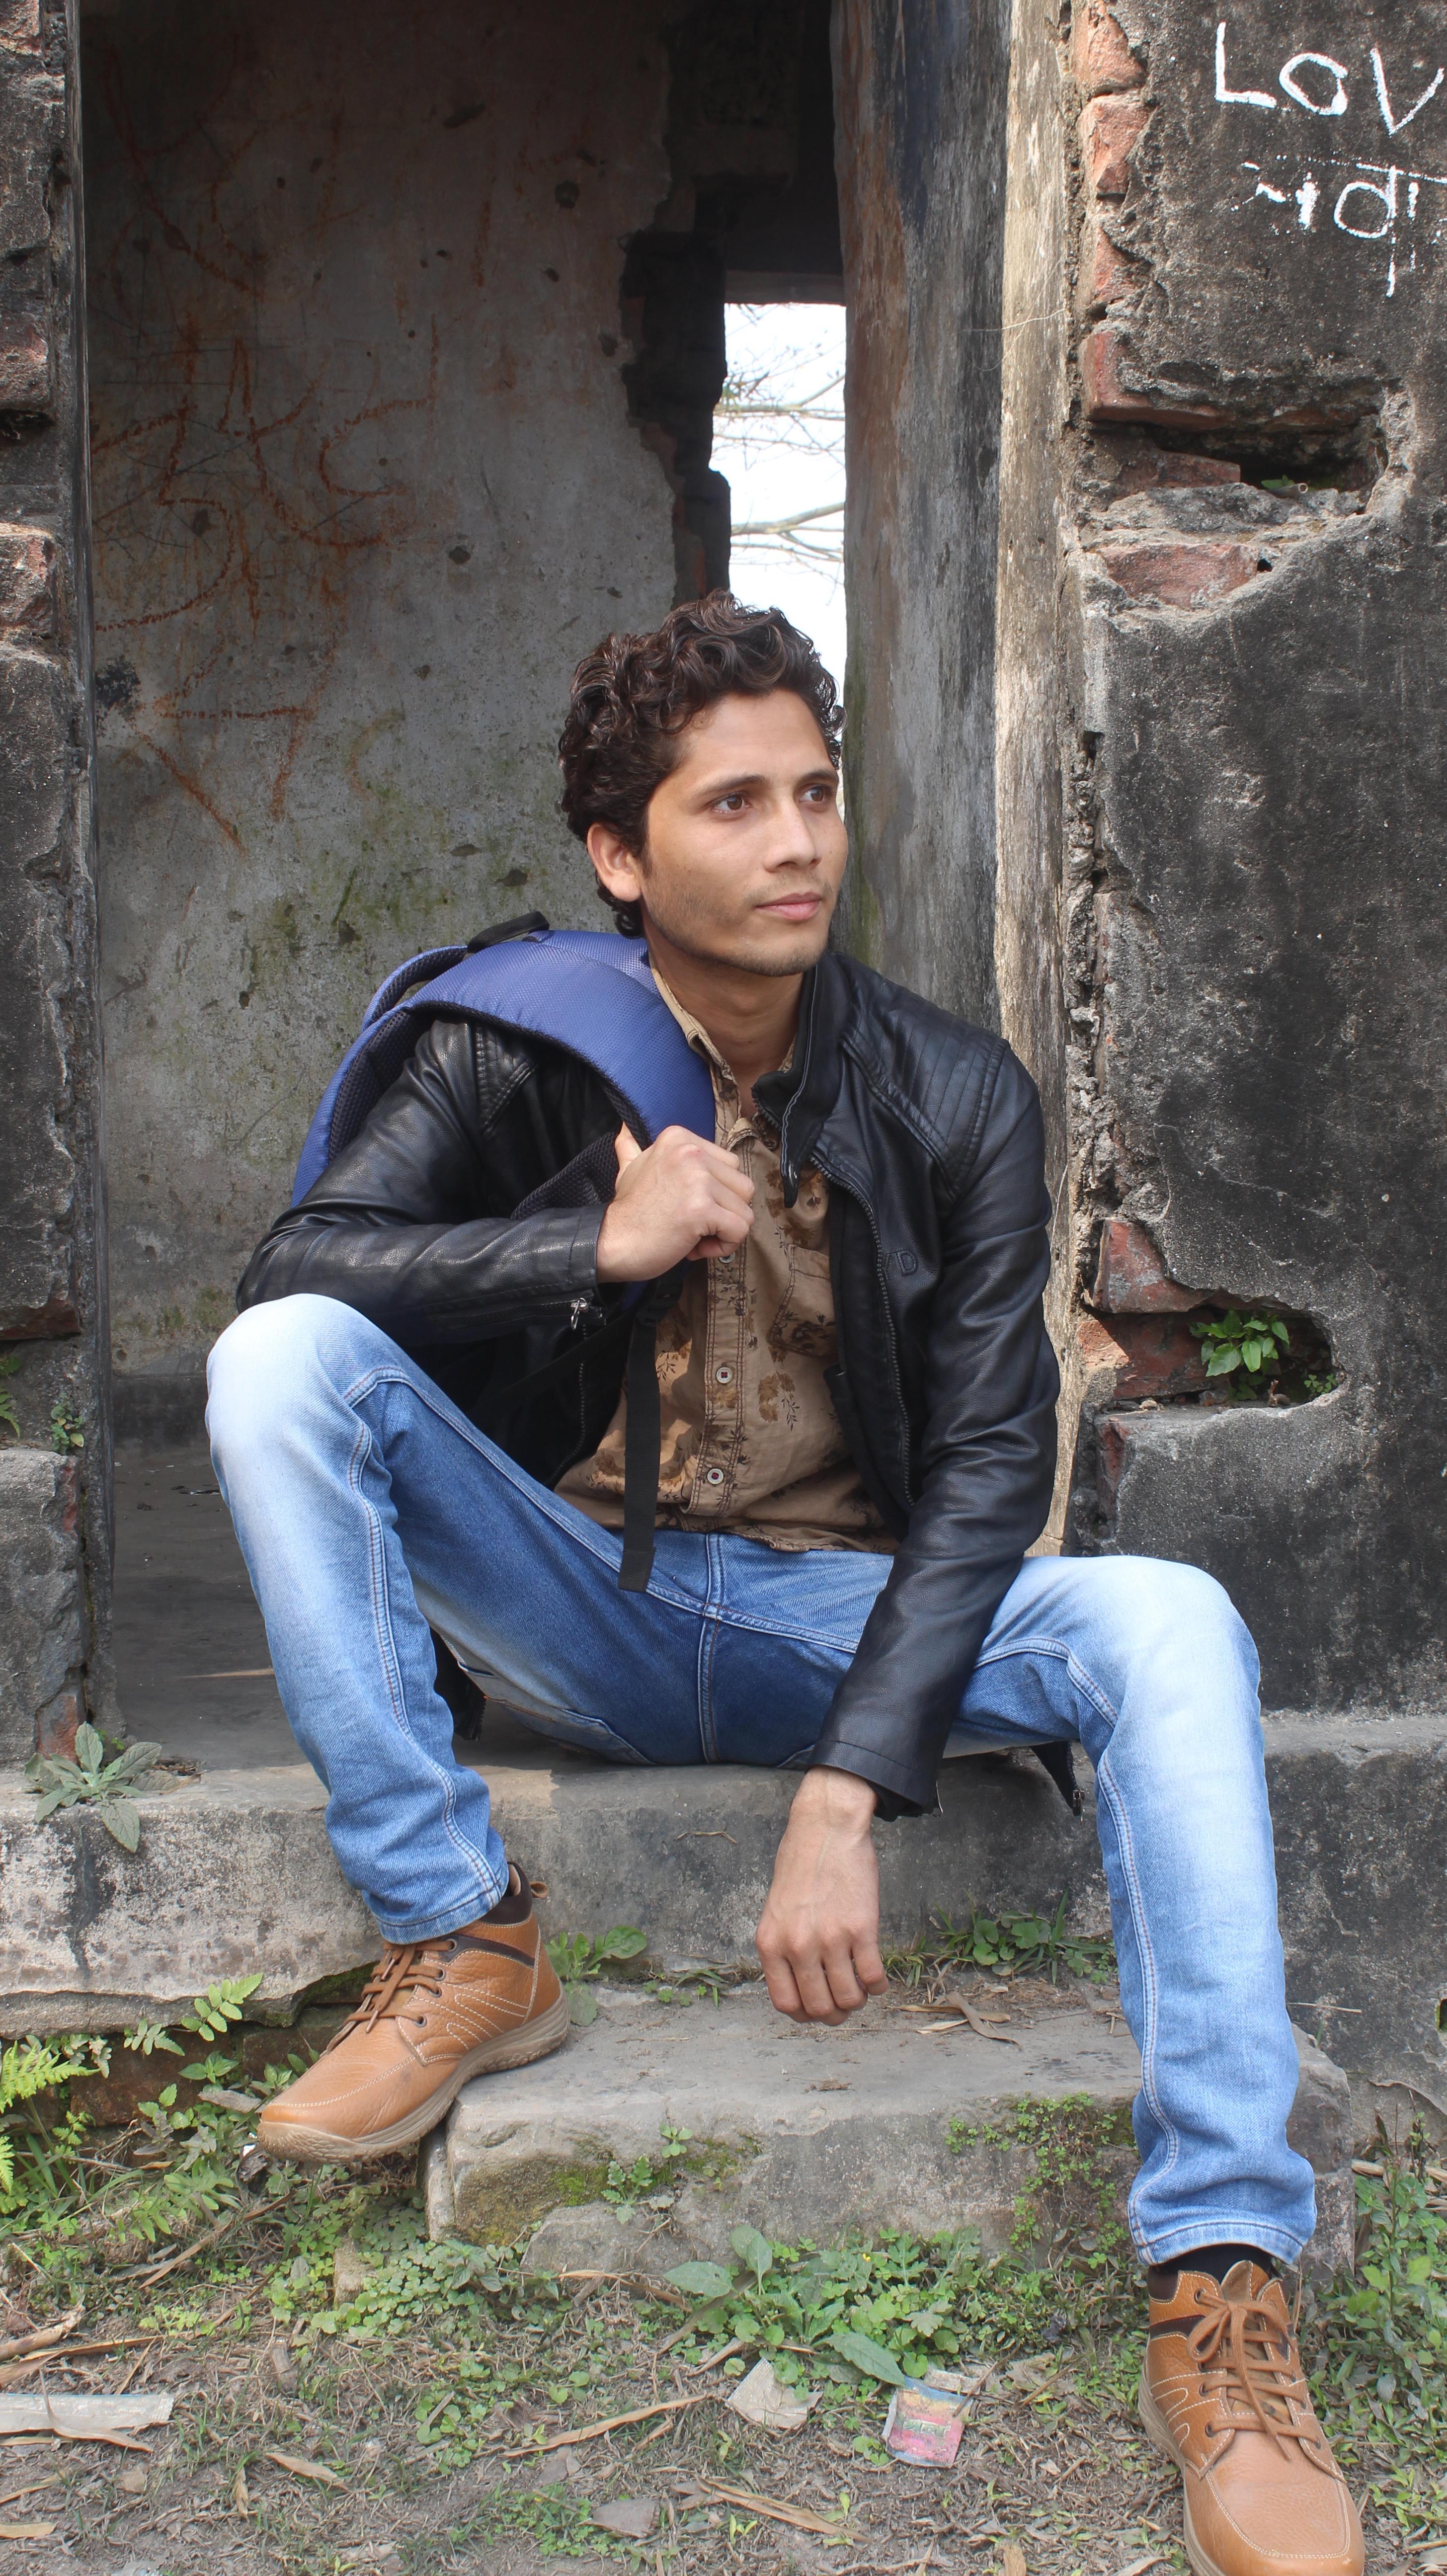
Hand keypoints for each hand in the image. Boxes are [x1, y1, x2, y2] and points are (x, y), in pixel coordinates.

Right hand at [596, 1124, 754, 1282]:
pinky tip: (695, 1247)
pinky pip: (739, 1230)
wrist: (610, 1243)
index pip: (730, 1166)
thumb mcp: (629, 1168)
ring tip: (693, 1236)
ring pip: (745, 1210)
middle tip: (692, 1225)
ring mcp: (698, 1180)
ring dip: (724, 1231)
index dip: (716, 1193)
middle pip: (743, 1187)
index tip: (686, 1206)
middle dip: (724, 1212)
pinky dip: (724, 1246)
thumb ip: (633, 1147)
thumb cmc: (627, 1212)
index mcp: (680, 1138)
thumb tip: (625, 1128)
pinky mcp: (702, 1209)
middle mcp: (691, 1152)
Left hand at [755, 1767, 887, 2023]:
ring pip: (848, 1998)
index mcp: (771, 1944)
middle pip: (819, 2007)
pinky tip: (877, 1979)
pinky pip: (873, 1976)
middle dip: (835, 2014)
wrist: (826, 1829)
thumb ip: (783, 1948)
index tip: (817, 2010)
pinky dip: (878, 1986)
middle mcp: (797, 1947)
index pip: (785, 2003)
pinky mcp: (861, 1929)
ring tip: (861, 1990)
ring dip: (858, 2001)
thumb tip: (800, 1985)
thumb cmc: (800, 1864)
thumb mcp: (776, 1911)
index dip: (805, 2014)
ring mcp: (830, 1940)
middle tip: (844, 2004)